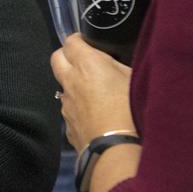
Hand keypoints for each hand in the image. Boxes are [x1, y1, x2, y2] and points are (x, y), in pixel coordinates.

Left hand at [51, 33, 135, 148]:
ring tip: (97, 93)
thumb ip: (120, 67)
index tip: (90, 44)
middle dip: (68, 56)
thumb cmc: (133, 111)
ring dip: (74, 85)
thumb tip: (113, 64)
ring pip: (62, 86)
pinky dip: (79, 107)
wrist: (119, 151)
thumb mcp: (136, 80)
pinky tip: (97, 116)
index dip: (80, 40)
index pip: (71, 41)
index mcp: (87, 64)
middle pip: (57, 58)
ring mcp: (66, 104)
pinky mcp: (67, 124)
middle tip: (87, 63)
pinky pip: (69, 109)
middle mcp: (70, 81)